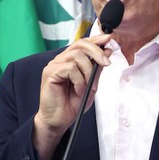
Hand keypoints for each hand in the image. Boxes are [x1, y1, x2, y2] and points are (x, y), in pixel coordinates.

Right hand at [33, 34, 112, 159]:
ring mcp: (54, 66)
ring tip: (86, 87)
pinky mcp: (50, 73)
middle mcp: (60, 60)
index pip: (83, 43)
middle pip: (80, 44)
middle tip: (106, 63)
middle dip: (96, 51)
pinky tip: (78, 90)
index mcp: (69, 61)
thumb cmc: (72, 104)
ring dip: (87, 72)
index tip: (109, 38)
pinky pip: (70, 68)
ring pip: (76, 56)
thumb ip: (97, 69)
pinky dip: (79, 80)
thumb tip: (107, 51)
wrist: (59, 121)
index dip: (96, 39)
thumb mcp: (91, 85)